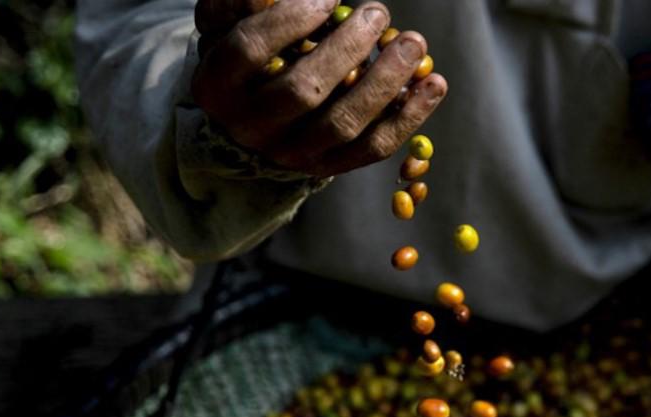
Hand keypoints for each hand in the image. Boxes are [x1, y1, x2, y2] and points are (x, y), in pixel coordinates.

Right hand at [192, 0, 447, 176]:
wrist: (251, 125)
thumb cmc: (247, 60)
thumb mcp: (228, 26)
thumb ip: (243, 2)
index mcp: (216, 85)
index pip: (250, 50)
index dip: (290, 20)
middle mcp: (252, 127)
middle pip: (302, 90)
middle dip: (346, 48)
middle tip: (377, 12)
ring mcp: (292, 154)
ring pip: (343, 123)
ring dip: (384, 81)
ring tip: (413, 42)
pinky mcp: (329, 167)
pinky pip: (374, 148)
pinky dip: (409, 116)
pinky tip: (434, 84)